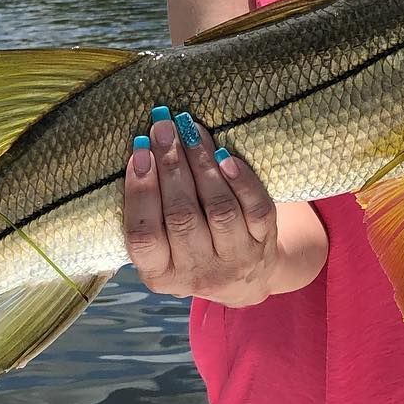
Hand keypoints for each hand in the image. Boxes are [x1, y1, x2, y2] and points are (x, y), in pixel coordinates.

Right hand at [123, 109, 280, 305]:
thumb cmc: (189, 247)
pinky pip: (256, 210)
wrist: (245, 277)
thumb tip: (142, 148)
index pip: (144, 236)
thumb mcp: (161, 246)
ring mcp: (234, 261)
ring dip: (202, 165)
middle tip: (163, 127)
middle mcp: (197, 273)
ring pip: (219, 210)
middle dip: (170, 166)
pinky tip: (225, 156)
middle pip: (182, 217)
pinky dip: (241, 181)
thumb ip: (148, 210)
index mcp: (159, 274)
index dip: (140, 192)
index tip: (139, 151)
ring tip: (191, 132)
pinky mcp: (263, 244)